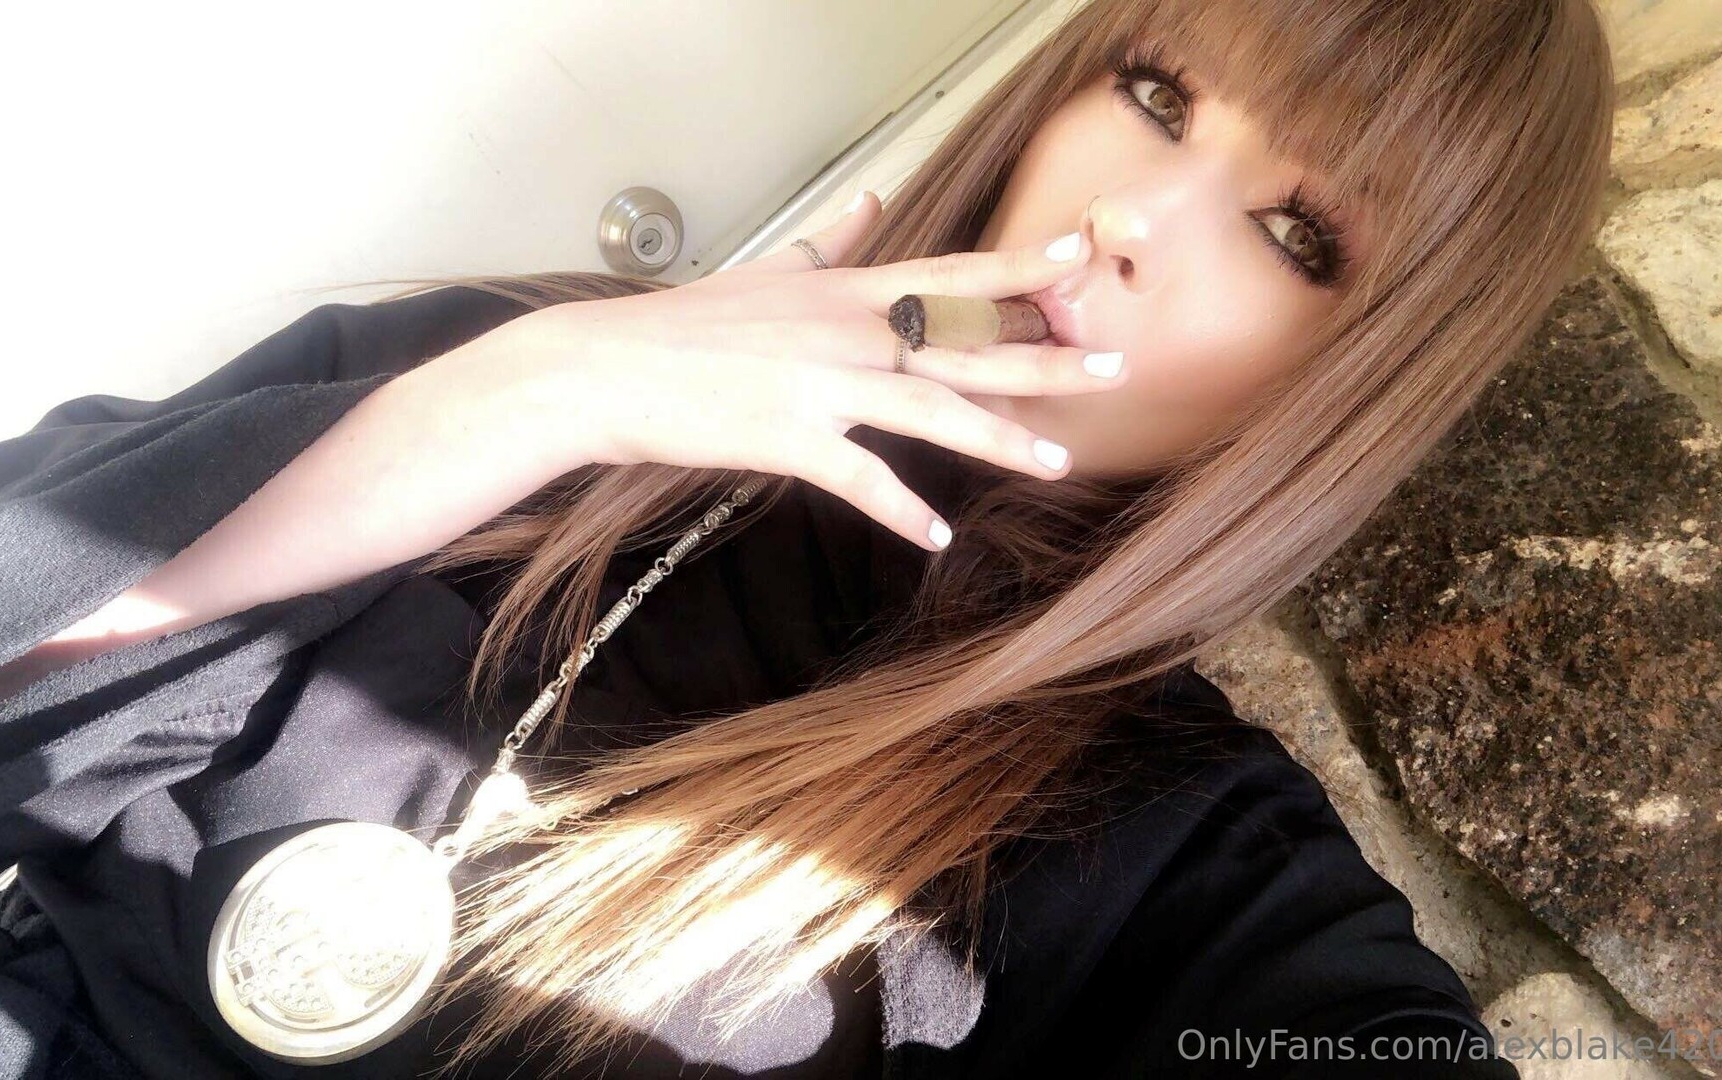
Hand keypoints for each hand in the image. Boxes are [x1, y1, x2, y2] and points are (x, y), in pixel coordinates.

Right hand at [479, 193, 1126, 549]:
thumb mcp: (768, 270)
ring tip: (1058, 463)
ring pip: (931, 409)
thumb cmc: (687, 324)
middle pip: (965, 343)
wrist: (606, 368)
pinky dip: (901, 511)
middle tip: (1114, 366)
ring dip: (1000, 439)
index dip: (1022, 266)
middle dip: (1046, 357)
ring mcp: (820, 384)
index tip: (1084, 256)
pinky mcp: (788, 439)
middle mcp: (846, 329)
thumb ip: (832, 239)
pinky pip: (861, 480)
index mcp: (846, 290)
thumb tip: (875, 196)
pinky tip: (937, 538)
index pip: (953, 273)